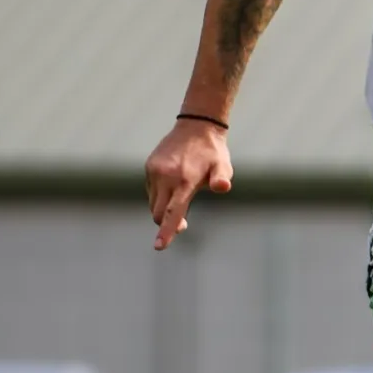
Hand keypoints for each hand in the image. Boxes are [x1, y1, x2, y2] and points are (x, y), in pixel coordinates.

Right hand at [145, 118, 232, 248]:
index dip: (167, 231)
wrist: (196, 126)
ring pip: (153, 203)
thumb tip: (223, 187)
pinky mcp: (149, 167)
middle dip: (166, 224)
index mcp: (184, 180)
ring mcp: (154, 171)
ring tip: (181, 201)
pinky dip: (159, 197)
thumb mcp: (223, 165)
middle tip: (184, 225)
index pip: (173, 212)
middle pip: (158, 213)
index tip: (160, 247)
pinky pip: (150, 191)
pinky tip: (173, 188)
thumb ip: (221, 178)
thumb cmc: (213, 152)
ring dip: (163, 210)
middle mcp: (165, 176)